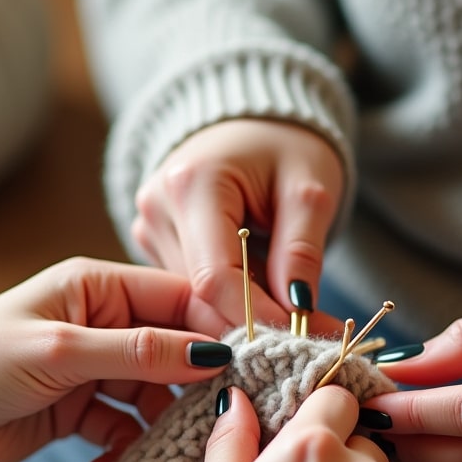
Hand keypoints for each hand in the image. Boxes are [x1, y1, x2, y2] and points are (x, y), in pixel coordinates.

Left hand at [0, 258, 233, 461]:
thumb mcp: (62, 351)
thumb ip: (138, 351)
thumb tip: (209, 353)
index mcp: (95, 286)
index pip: (178, 298)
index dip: (216, 328)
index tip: (251, 361)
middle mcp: (100, 321)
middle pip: (173, 348)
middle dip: (193, 384)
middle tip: (217, 416)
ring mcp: (93, 366)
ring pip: (153, 393)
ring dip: (160, 424)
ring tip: (164, 451)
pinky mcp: (81, 408)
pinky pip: (125, 426)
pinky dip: (125, 447)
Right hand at [132, 119, 345, 332]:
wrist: (254, 122)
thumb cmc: (286, 146)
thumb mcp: (308, 192)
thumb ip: (301, 252)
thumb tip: (298, 314)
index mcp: (191, 184)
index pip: (214, 276)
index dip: (256, 315)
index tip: (299, 338)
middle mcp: (157, 206)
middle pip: (201, 291)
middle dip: (256, 317)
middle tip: (312, 334)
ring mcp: (149, 224)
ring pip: (196, 295)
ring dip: (245, 308)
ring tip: (296, 305)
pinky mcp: (154, 238)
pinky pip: (192, 284)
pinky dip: (232, 294)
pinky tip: (264, 286)